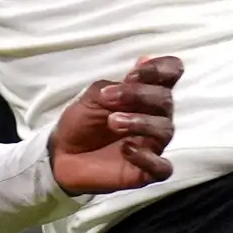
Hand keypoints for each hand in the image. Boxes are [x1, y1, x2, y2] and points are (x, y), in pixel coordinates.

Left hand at [47, 57, 179, 195]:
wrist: (61, 155)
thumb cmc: (81, 122)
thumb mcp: (93, 96)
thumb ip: (117, 83)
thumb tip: (145, 60)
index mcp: (145, 95)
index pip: (171, 74)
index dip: (160, 69)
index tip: (133, 74)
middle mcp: (155, 118)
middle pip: (167, 101)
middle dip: (139, 95)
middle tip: (109, 100)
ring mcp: (153, 145)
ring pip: (166, 130)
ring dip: (140, 122)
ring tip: (112, 122)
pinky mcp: (146, 172)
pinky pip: (163, 167)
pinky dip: (148, 158)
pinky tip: (125, 150)